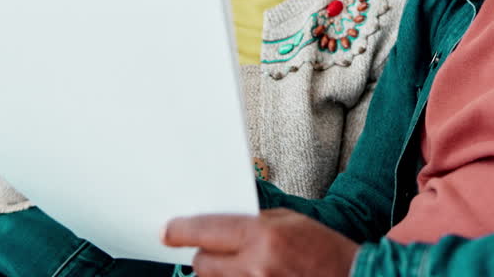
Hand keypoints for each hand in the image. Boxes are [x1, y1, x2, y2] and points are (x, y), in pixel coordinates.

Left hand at [163, 209, 359, 276]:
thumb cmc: (325, 249)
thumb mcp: (292, 221)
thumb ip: (255, 223)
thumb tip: (221, 227)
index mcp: (264, 236)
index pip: (206, 231)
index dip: (181, 231)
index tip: (167, 231)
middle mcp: (256, 267)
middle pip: (203, 264)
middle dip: (205, 255)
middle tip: (215, 250)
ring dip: (218, 274)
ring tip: (240, 265)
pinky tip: (247, 273)